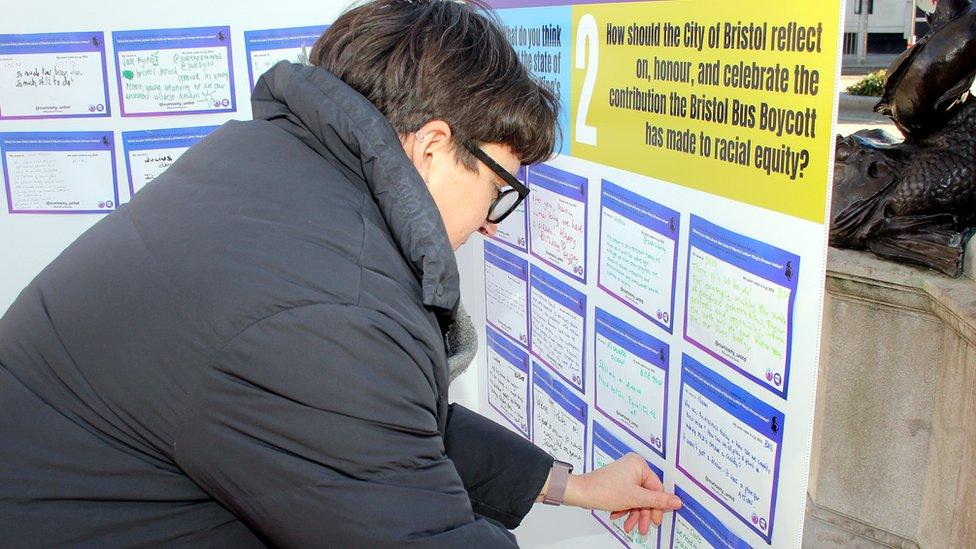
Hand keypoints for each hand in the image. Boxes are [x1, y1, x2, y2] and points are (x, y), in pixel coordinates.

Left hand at [564, 453, 680, 535]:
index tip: (656, 521)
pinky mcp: (617, 481)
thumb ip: (658, 501)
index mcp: (639, 464)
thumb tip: (677, 501)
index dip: (657, 507)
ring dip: (633, 513)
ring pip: (636, 497)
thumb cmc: (604, 490)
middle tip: (642, 527)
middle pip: (646, 494)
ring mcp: (624, 473)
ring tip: (629, 526)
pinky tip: (618, 515)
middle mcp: (633, 466)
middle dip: (643, 513)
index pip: (656, 488)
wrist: (581, 492)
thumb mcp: (636, 499)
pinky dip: (625, 507)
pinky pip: (628, 495)